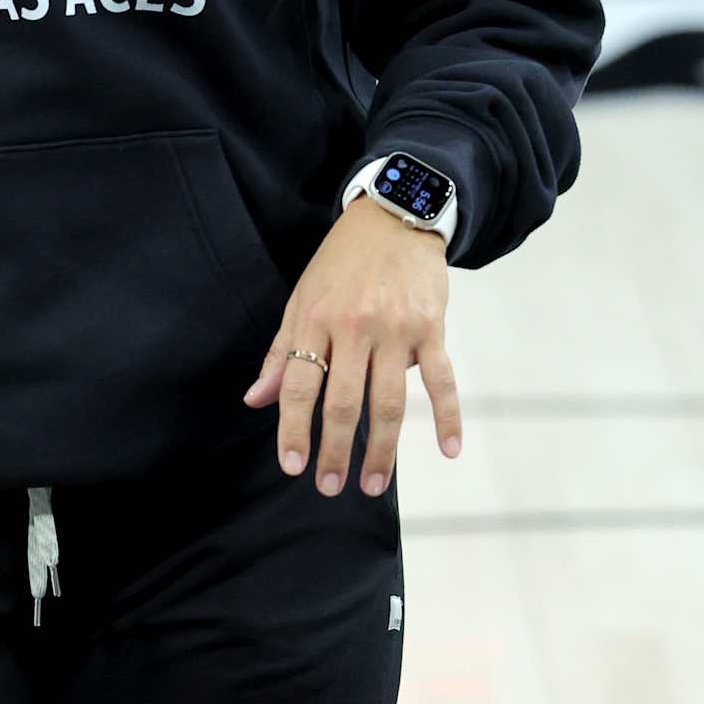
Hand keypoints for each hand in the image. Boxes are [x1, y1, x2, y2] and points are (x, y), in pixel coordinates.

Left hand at [239, 197, 462, 499]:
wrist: (394, 216)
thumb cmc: (341, 263)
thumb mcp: (301, 298)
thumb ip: (280, 352)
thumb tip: (255, 399)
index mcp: (315, 320)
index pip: (298, 385)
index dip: (293, 429)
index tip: (293, 466)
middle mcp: (354, 328)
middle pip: (342, 401)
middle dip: (336, 450)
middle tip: (331, 487)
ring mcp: (396, 329)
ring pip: (388, 400)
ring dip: (382, 449)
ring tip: (374, 484)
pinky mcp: (431, 327)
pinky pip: (441, 380)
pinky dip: (448, 416)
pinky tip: (448, 450)